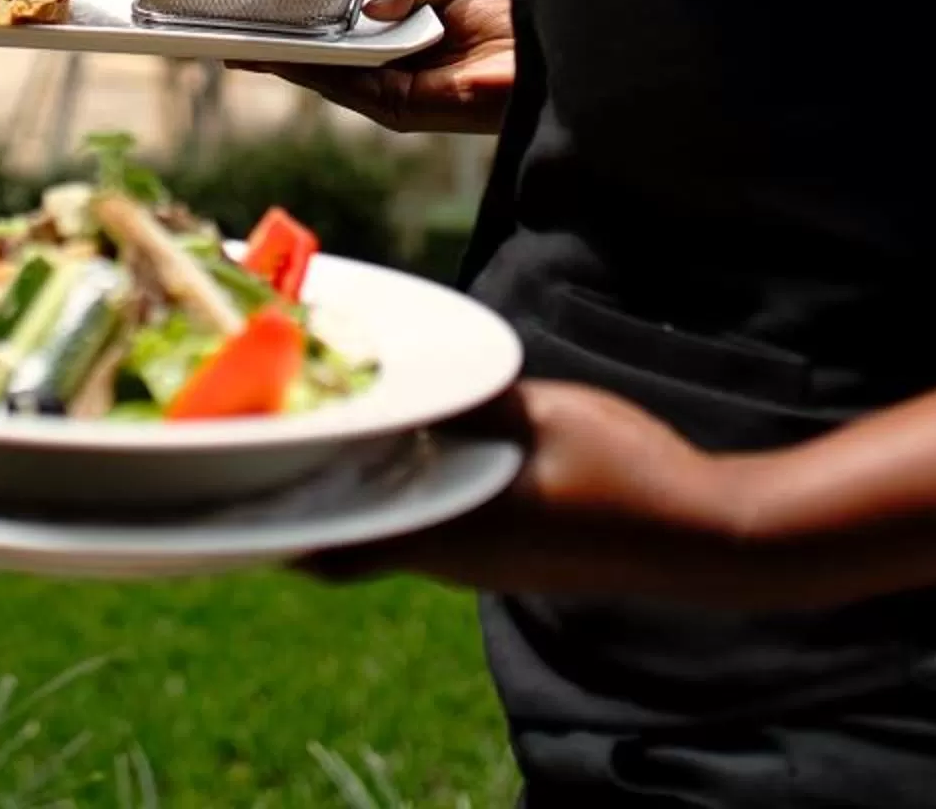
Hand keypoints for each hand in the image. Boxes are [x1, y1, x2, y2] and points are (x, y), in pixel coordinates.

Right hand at [238, 0, 516, 133]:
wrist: (541, 56)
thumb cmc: (504, 26)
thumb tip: (367, 5)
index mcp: (396, 53)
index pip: (338, 47)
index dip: (301, 37)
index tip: (264, 25)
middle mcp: (388, 80)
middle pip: (321, 69)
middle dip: (279, 56)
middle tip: (233, 43)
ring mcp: (392, 97)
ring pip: (327, 80)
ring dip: (288, 65)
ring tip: (249, 49)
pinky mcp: (402, 107)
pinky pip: (351, 86)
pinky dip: (319, 72)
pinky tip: (292, 58)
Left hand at [300, 382, 768, 602]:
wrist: (701, 536)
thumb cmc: (624, 475)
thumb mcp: (542, 415)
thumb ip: (472, 401)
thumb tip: (415, 375)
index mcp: (449, 532)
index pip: (333, 546)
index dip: (275, 520)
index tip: (234, 479)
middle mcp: (452, 558)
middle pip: (350, 537)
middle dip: (311, 493)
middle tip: (278, 435)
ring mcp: (480, 561)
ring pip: (392, 527)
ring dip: (361, 487)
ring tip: (337, 425)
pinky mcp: (506, 552)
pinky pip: (433, 522)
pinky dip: (408, 489)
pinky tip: (416, 439)